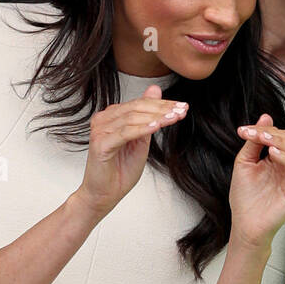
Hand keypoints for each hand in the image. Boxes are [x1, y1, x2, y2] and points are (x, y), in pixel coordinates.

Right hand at [72, 85, 188, 220]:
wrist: (104, 194)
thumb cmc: (121, 170)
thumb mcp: (141, 140)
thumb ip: (148, 117)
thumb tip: (155, 90)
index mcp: (112, 116)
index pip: (140, 103)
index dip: (163, 104)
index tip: (183, 107)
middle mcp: (104, 119)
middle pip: (137, 108)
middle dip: (163, 109)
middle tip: (182, 110)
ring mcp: (100, 130)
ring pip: (132, 118)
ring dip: (156, 117)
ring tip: (174, 118)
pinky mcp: (101, 144)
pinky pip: (125, 133)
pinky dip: (142, 129)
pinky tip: (157, 127)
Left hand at [228, 114, 284, 252]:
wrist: (246, 225)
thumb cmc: (245, 198)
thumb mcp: (245, 163)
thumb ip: (254, 142)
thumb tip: (265, 116)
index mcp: (274, 158)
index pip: (275, 135)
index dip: (261, 129)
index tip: (243, 130)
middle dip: (272, 133)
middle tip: (256, 135)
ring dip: (281, 142)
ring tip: (265, 142)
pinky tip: (273, 155)